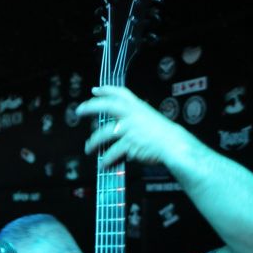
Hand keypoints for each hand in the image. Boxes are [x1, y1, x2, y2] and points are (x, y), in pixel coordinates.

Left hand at [77, 86, 195, 168]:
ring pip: (103, 134)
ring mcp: (129, 128)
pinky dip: (106, 159)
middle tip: (79, 111)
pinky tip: (103, 163)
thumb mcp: (149, 118)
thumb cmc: (162, 134)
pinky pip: (112, 152)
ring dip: (93, 142)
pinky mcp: (129, 143)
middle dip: (90, 107)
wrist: (173, 144)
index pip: (120, 93)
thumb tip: (117, 127)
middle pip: (106, 106)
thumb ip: (134, 119)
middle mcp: (132, 115)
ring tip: (88, 148)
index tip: (95, 89)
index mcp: (138, 107)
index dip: (106, 90)